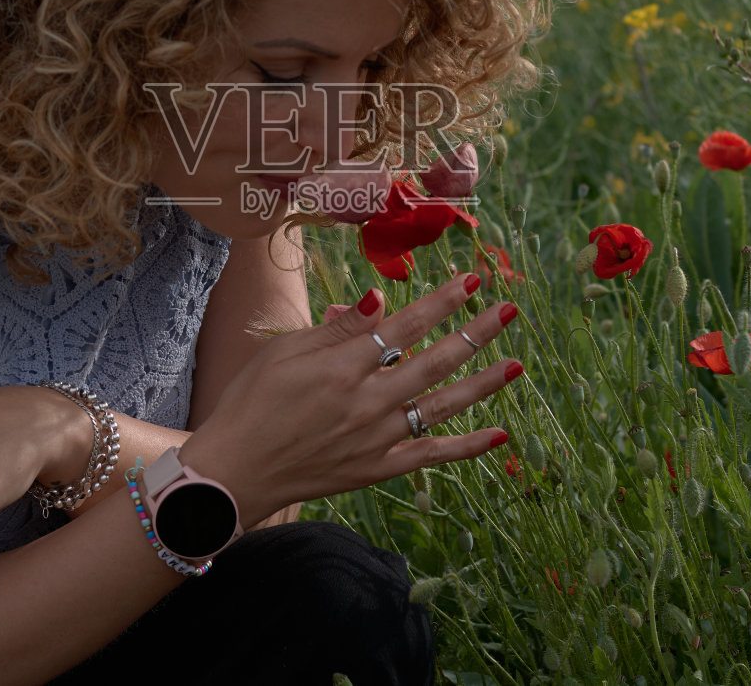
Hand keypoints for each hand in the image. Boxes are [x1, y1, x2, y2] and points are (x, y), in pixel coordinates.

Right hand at [182, 272, 518, 527]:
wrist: (235, 470)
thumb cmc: (252, 402)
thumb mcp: (283, 353)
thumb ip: (335, 330)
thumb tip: (378, 300)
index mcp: (342, 366)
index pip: (404, 326)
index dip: (441, 301)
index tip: (471, 280)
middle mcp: (366, 401)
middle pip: (434, 360)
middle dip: (476, 332)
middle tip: (509, 309)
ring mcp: (376, 438)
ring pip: (441, 406)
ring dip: (482, 384)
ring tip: (516, 364)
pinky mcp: (377, 468)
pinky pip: (430, 456)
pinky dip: (466, 448)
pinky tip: (499, 435)